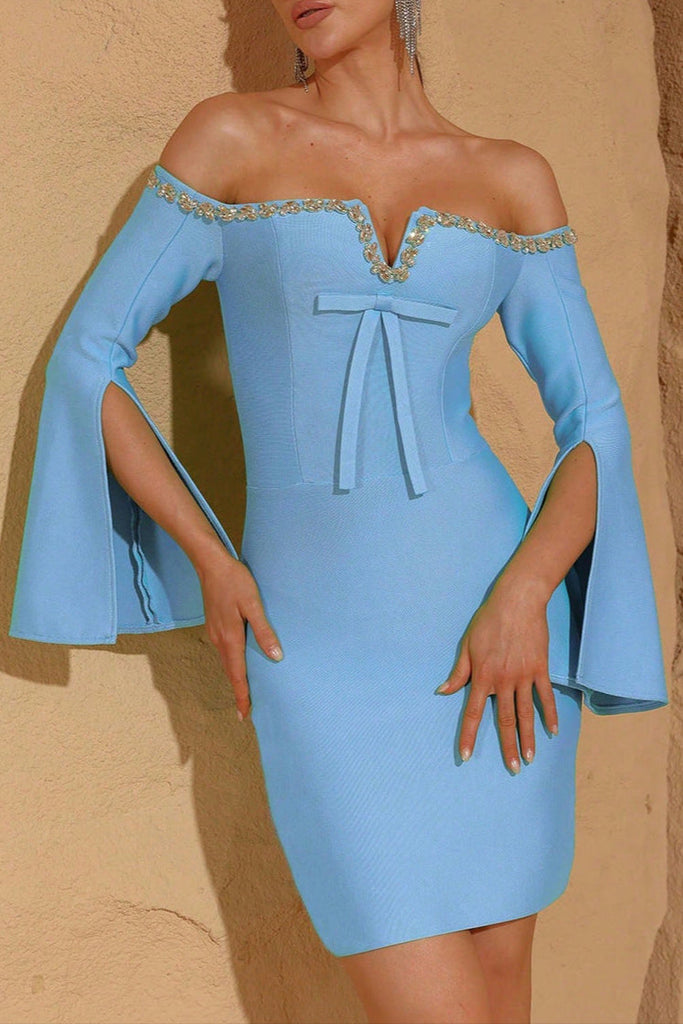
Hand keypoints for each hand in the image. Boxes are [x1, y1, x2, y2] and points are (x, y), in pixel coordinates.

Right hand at [196, 550, 282, 721]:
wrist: (210, 564)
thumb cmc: (235, 582)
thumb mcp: (253, 605)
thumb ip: (264, 631)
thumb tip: (276, 656)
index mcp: (230, 638)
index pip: (237, 674)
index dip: (242, 695)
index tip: (245, 714)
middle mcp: (219, 639)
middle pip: (230, 672)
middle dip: (238, 691)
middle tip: (245, 711)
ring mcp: (214, 632)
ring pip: (226, 662)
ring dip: (234, 677)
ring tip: (244, 691)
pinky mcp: (214, 625)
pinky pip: (224, 651)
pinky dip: (231, 663)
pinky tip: (238, 662)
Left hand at [435, 575, 558, 771]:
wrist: (517, 602)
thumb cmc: (488, 621)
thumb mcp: (467, 645)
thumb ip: (458, 672)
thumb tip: (442, 692)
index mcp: (482, 676)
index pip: (473, 712)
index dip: (469, 736)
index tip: (466, 756)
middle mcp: (503, 681)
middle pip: (505, 720)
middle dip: (507, 747)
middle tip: (512, 768)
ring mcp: (524, 676)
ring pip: (526, 713)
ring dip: (528, 738)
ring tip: (529, 759)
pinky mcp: (540, 669)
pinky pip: (545, 696)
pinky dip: (549, 715)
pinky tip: (552, 732)